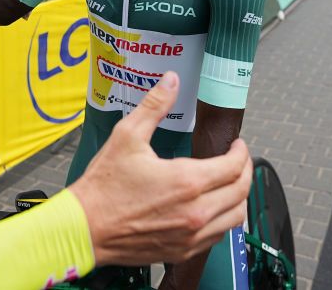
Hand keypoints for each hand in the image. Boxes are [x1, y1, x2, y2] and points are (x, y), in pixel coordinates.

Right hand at [68, 72, 251, 266]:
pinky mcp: (183, 250)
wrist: (86, 227)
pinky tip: (213, 208)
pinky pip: (218, 236)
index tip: (236, 145)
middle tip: (238, 160)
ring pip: (235, 217)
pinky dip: (223, 219)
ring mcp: (191, 235)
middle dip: (245, 171)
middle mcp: (195, 211)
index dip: (241, 152)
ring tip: (230, 184)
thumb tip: (171, 80)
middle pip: (241, 191)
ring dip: (238, 197)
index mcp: (187, 181)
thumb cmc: (104, 186)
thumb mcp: (128, 136)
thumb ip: (155, 105)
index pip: (234, 166)